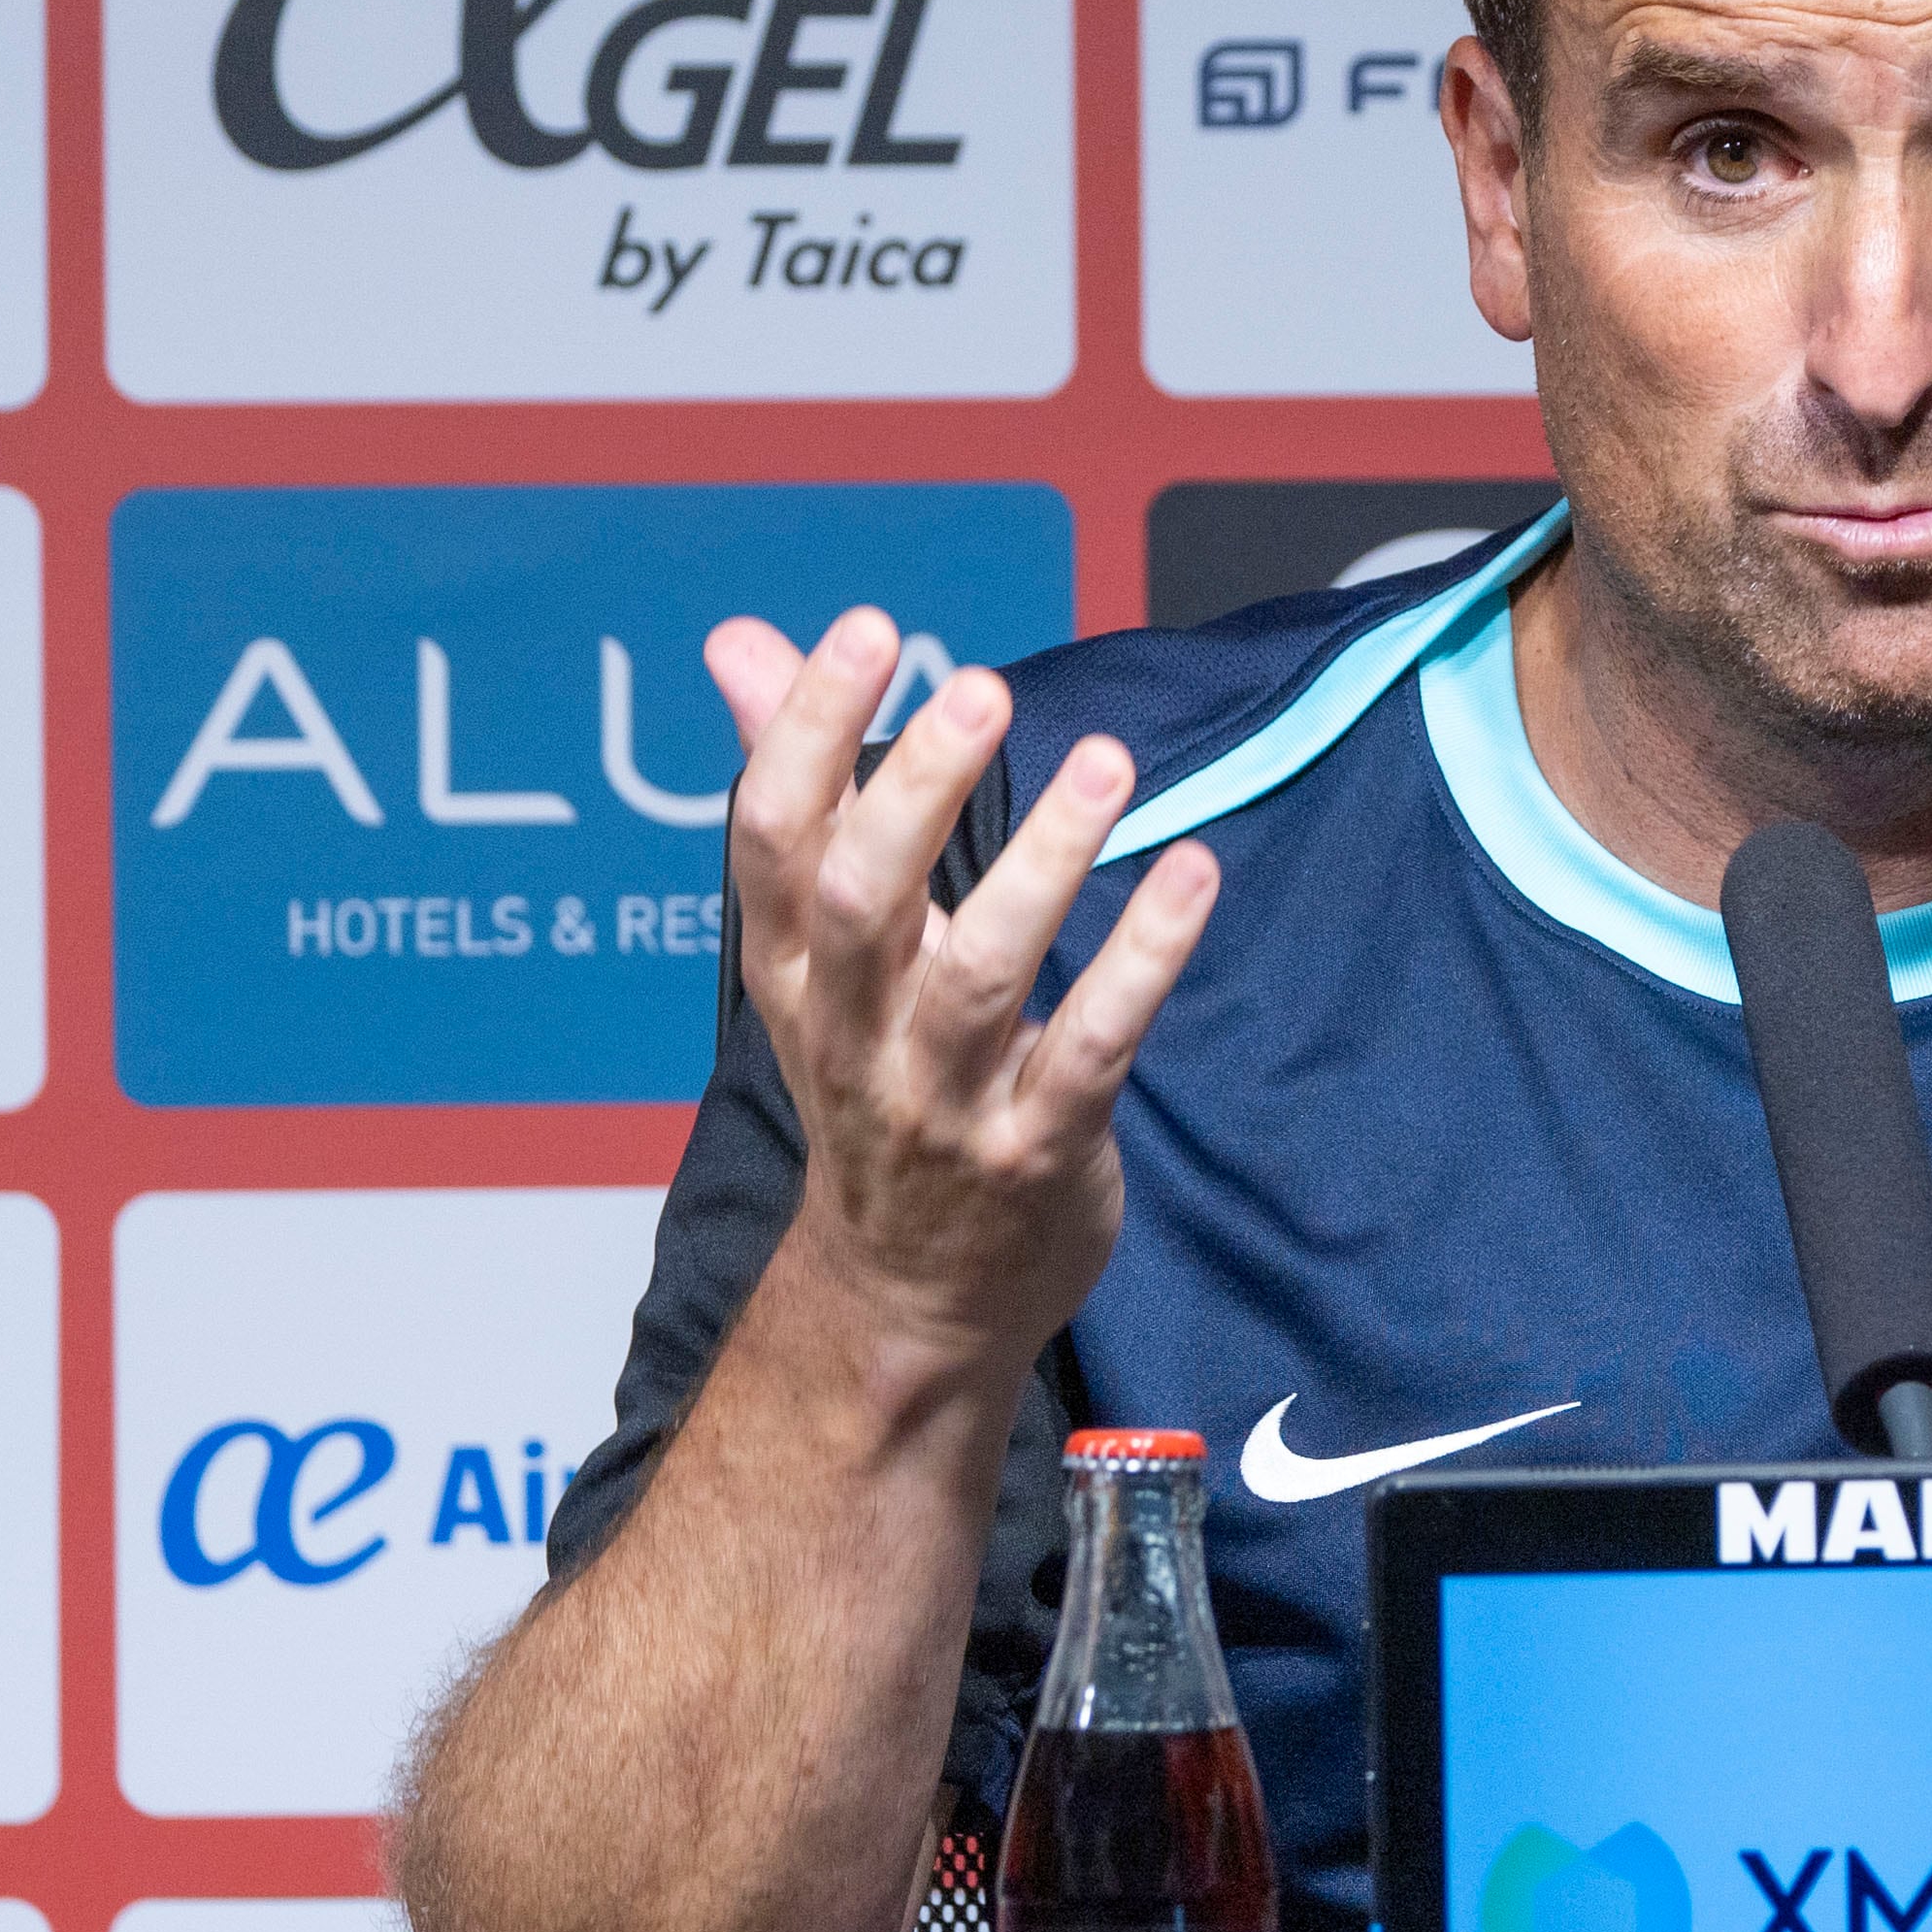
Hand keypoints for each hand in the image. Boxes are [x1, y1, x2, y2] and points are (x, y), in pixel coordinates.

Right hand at [706, 608, 1219, 1396]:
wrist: (911, 1299)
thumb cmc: (879, 1088)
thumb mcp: (822, 954)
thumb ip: (802, 788)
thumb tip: (740, 641)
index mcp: (795, 974)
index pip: (770, 840)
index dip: (806, 731)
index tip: (867, 631)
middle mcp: (855, 1033)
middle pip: (862, 898)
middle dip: (915, 786)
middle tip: (980, 686)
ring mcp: (943, 1101)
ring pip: (981, 972)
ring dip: (1045, 862)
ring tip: (1106, 762)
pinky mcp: (1038, 1153)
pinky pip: (1092, 1046)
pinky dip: (1144, 958)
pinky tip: (1191, 873)